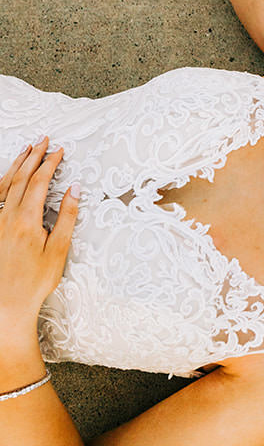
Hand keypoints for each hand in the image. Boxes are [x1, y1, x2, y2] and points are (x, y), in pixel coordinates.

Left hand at [0, 139, 78, 328]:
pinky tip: (6, 177)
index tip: (59, 151)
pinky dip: (2, 182)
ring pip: (4, 185)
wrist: (7, 305)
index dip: (50, 163)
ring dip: (17, 165)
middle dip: (34, 156)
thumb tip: (75, 190)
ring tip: (26, 150)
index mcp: (26, 221)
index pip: (39, 181)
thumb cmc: (34, 282)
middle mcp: (7, 218)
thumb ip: (68, 217)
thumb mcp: (59, 250)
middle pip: (21, 178)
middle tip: (43, 141)